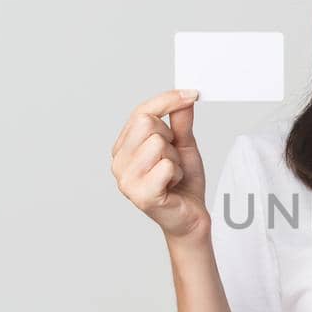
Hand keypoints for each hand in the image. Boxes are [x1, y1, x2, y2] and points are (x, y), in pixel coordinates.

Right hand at [110, 88, 208, 240]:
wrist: (190, 217)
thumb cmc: (183, 183)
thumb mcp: (183, 145)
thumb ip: (180, 121)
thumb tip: (184, 96)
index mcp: (124, 147)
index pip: (141, 111)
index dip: (167, 100)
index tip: (192, 94)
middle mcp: (118, 162)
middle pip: (147, 124)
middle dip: (170, 137)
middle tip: (173, 157)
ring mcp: (126, 179)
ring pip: (158, 144)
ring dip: (175, 158)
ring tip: (172, 174)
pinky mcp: (140, 195)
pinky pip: (166, 166)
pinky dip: (177, 173)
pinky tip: (172, 185)